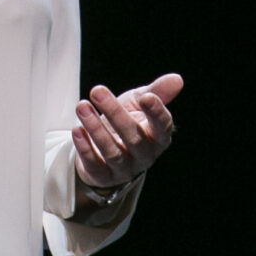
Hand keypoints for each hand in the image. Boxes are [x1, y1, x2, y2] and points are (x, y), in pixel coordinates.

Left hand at [71, 73, 182, 197]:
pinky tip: (77, 130)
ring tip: (82, 106)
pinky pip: (94, 165)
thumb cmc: (128, 121)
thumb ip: (157, 92)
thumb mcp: (140, 103)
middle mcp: (144, 156)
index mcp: (158, 137)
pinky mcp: (103, 176)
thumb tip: (177, 79)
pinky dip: (85, 148)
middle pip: (133, 137)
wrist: (107, 149)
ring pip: (112, 152)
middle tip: (97, 91)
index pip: (162, 127)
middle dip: (115, 113)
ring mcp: (125, 169)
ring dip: (96, 128)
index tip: (146, 97)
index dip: (156, 112)